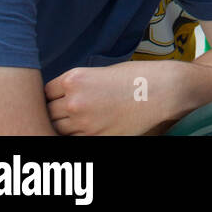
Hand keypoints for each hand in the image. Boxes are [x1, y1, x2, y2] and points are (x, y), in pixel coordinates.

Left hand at [46, 60, 188, 134]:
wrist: (166, 90)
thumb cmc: (140, 76)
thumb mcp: (104, 71)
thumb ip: (81, 83)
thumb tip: (66, 95)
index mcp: (75, 79)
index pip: (46, 92)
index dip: (54, 95)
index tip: (61, 97)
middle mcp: (74, 102)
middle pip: (49, 112)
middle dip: (58, 110)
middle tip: (71, 109)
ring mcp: (84, 123)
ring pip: (58, 129)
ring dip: (66, 125)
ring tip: (83, 118)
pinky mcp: (96, 138)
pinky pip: (75, 140)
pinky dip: (79, 134)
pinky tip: (92, 126)